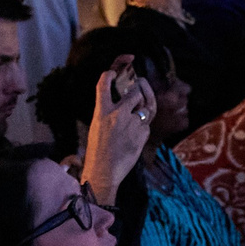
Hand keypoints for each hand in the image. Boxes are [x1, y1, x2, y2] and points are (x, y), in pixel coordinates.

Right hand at [80, 57, 153, 193]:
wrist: (104, 172)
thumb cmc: (97, 151)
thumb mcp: (97, 127)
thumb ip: (108, 112)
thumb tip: (124, 102)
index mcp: (101, 112)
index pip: (103, 84)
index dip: (109, 74)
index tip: (113, 73)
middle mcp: (118, 115)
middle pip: (135, 92)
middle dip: (140, 89)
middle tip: (140, 85)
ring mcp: (132, 124)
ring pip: (146, 107)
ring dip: (144, 106)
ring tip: (141, 107)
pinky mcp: (142, 134)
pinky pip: (147, 123)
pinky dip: (143, 125)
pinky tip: (136, 131)